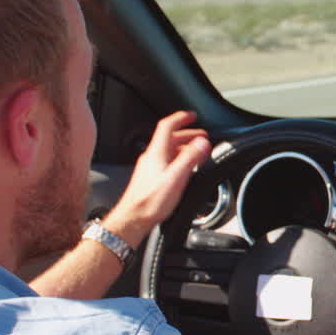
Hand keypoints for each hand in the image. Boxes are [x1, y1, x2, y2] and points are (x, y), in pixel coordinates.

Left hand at [105, 110, 210, 244]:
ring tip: (197, 151)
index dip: (181, 118)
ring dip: (184, 147)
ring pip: (169, 150)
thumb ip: (190, 158)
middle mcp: (152, 157)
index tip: (192, 116)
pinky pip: (167, 161)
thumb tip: (202, 142)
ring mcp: (150, 167)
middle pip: (170, 138)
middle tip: (202, 136)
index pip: (167, 126)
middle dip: (188, 134)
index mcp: (157, 153)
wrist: (133, 219)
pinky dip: (179, 159)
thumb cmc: (150, 202)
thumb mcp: (176, 178)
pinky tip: (185, 169)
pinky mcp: (151, 177)